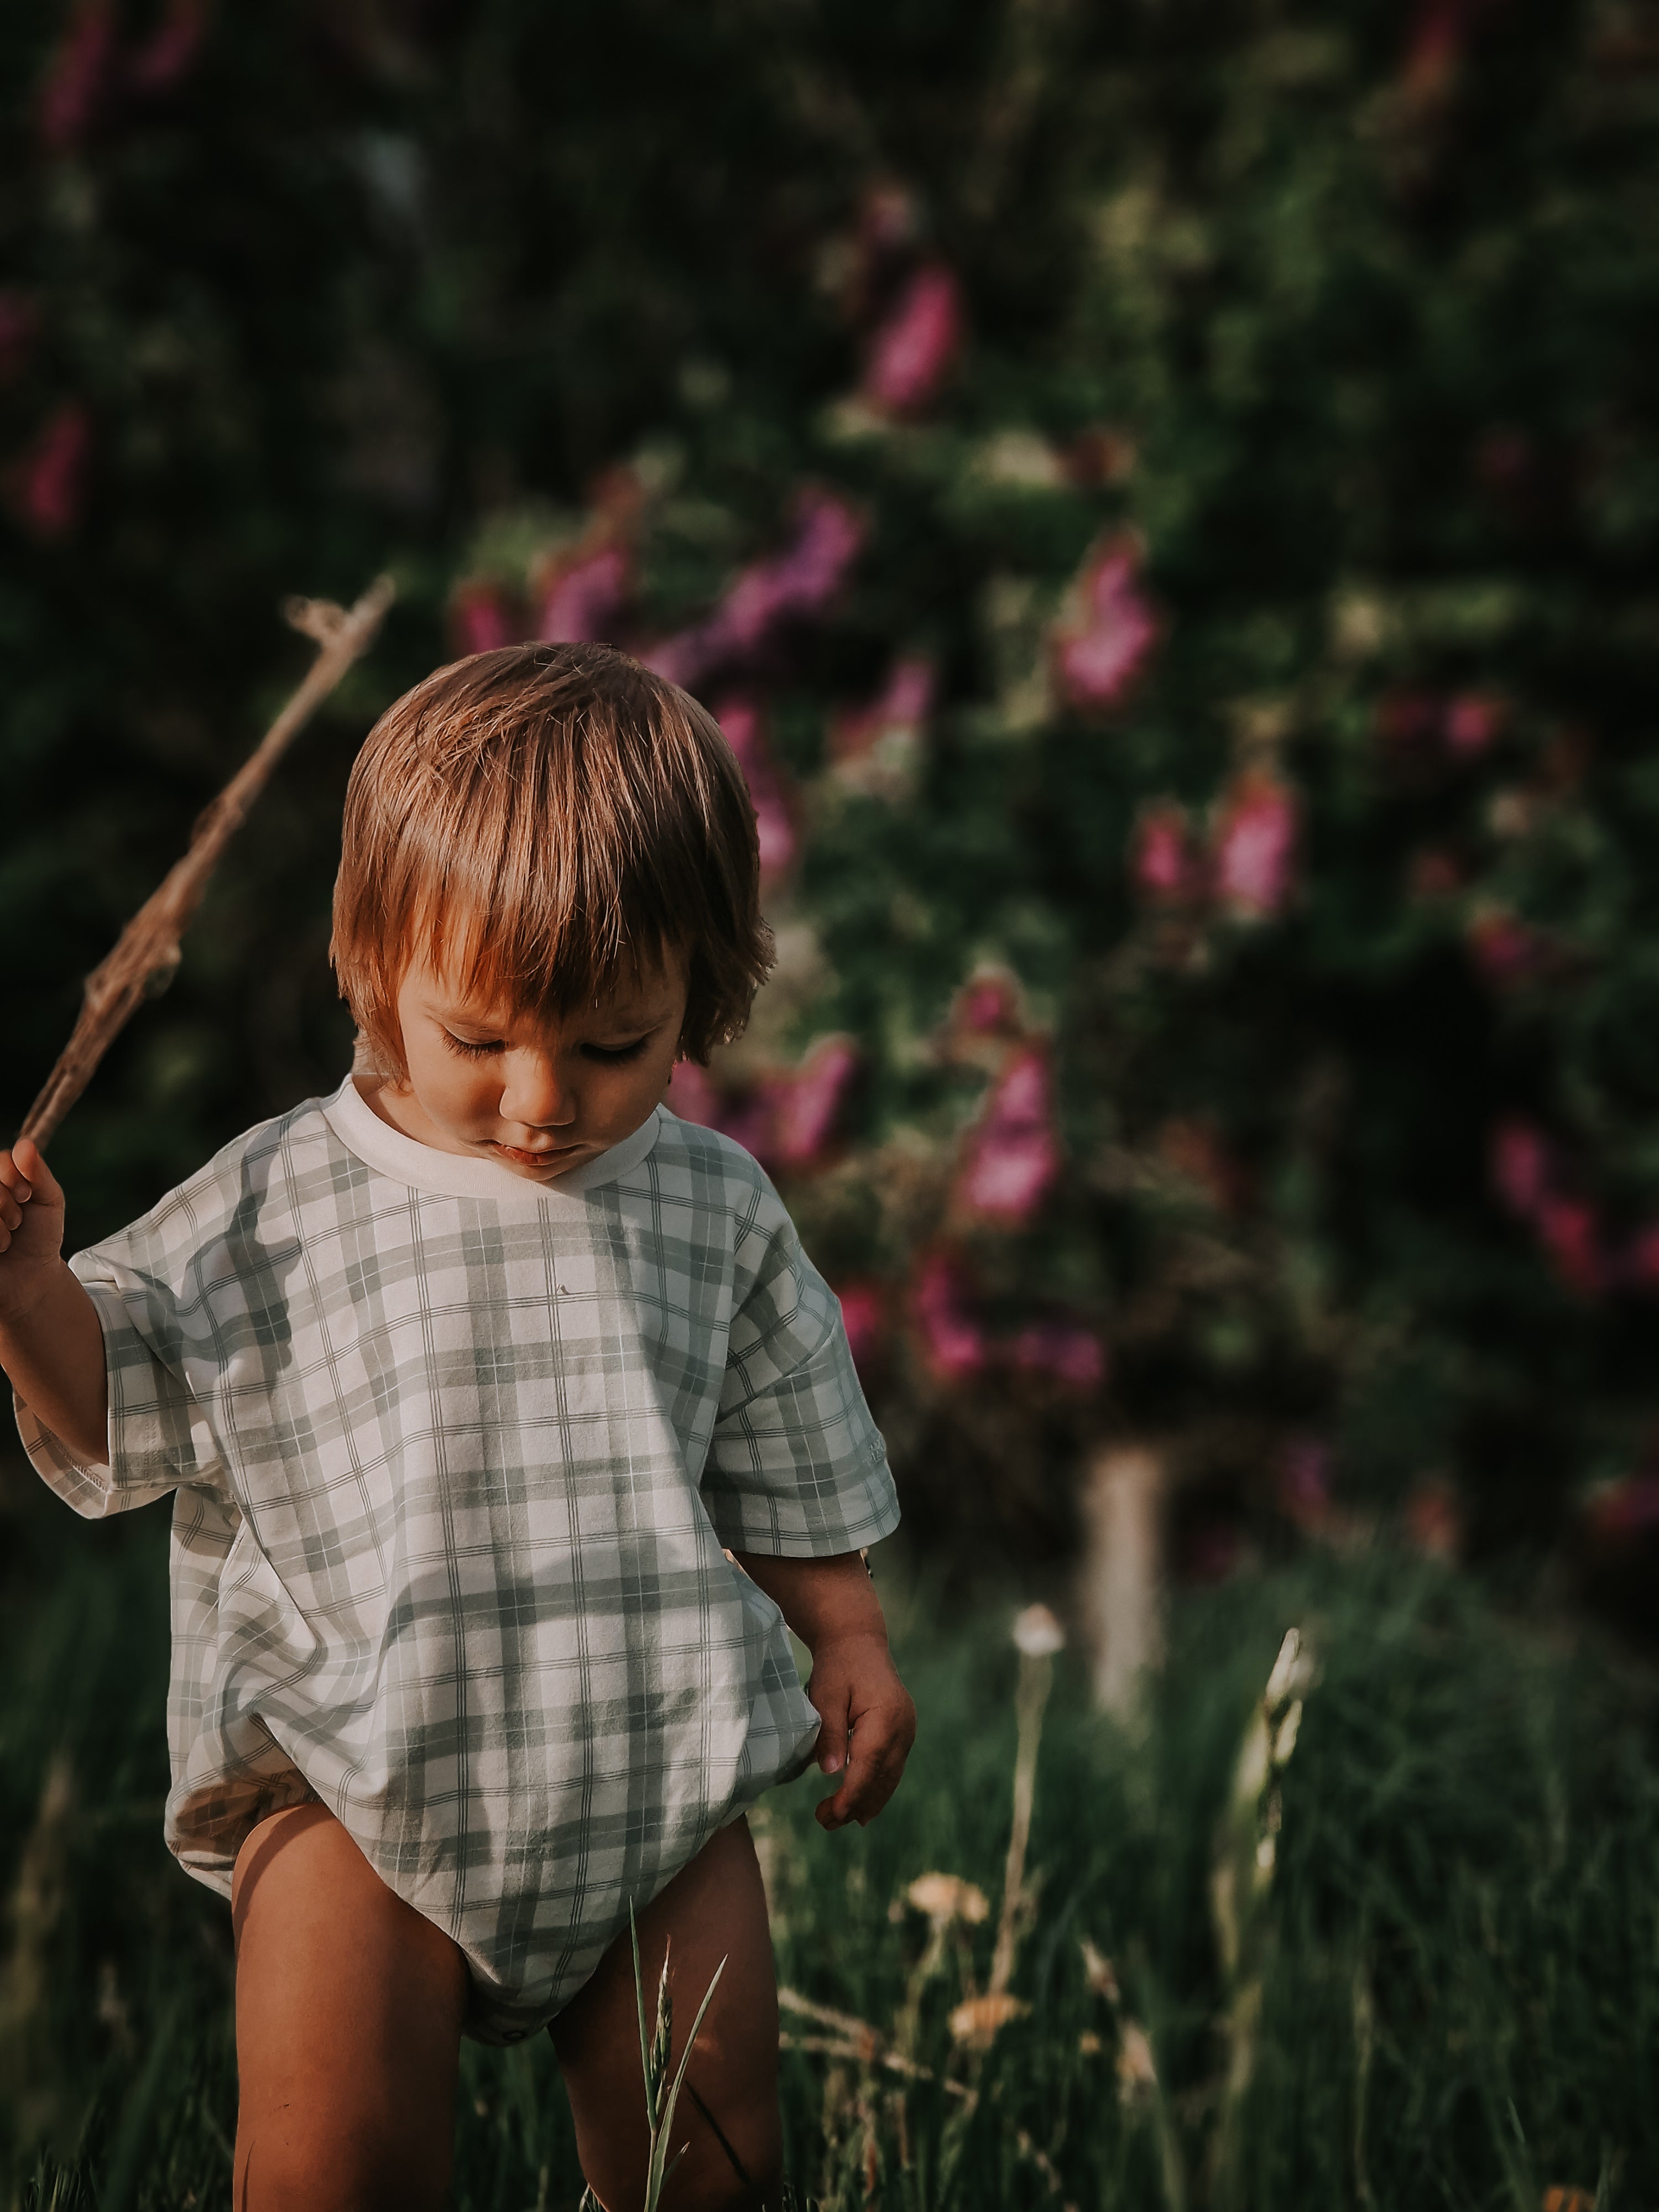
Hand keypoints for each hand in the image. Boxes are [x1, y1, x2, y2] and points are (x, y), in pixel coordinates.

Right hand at [0, 1139, 67, 1318]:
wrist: (31, 1276)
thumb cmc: (39, 1236)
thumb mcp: (48, 1200)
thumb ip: (38, 1172)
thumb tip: (25, 1143)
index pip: (0, 1159)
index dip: (13, 1174)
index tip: (26, 1194)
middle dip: (6, 1202)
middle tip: (17, 1222)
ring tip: (7, 1238)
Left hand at [806, 1629, 916, 1831]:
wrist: (859, 1641)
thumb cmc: (838, 1666)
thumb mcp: (827, 1695)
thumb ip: (830, 1733)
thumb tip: (831, 1773)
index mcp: (886, 1717)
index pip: (869, 1767)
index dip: (850, 1796)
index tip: (830, 1816)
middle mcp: (903, 1728)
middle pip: (882, 1778)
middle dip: (855, 1805)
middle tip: (825, 1823)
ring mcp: (907, 1731)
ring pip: (891, 1777)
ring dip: (868, 1802)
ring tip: (840, 1821)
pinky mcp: (903, 1732)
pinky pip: (893, 1767)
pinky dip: (878, 1788)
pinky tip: (863, 1806)